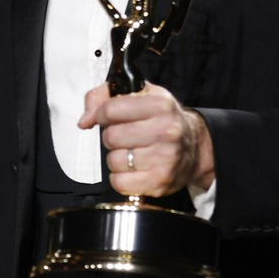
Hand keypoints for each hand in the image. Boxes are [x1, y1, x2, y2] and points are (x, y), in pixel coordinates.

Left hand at [78, 81, 214, 196]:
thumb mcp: (138, 95)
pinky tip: (133, 169)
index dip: (102, 114)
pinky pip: (120, 182)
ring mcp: (165, 158)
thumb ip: (102, 97)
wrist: (194, 146)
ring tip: (133, 152)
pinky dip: (120, 178)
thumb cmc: (159, 118)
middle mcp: (166, 130)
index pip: (111, 110)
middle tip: (126, 137)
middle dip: (112, 137)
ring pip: (114, 160)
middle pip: (111, 137)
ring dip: (117, 158)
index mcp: (160, 104)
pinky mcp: (160, 181)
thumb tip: (84, 121)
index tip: (108, 117)